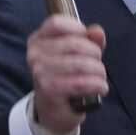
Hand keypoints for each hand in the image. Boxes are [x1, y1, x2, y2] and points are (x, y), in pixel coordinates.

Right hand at [27, 14, 107, 134]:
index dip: (78, 29)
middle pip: (75, 43)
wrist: (53, 111)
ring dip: (99, 72)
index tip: (88, 41)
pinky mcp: (49, 89)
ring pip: (81, 64)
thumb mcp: (79, 54)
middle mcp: (35, 54)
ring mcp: (40, 72)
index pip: (57, 23)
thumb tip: (96, 31)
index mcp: (38, 40)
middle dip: (95, 54)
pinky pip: (82, 82)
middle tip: (98, 66)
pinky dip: (97, 85)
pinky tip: (101, 88)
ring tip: (100, 78)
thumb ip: (89, 40)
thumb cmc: (66, 77)